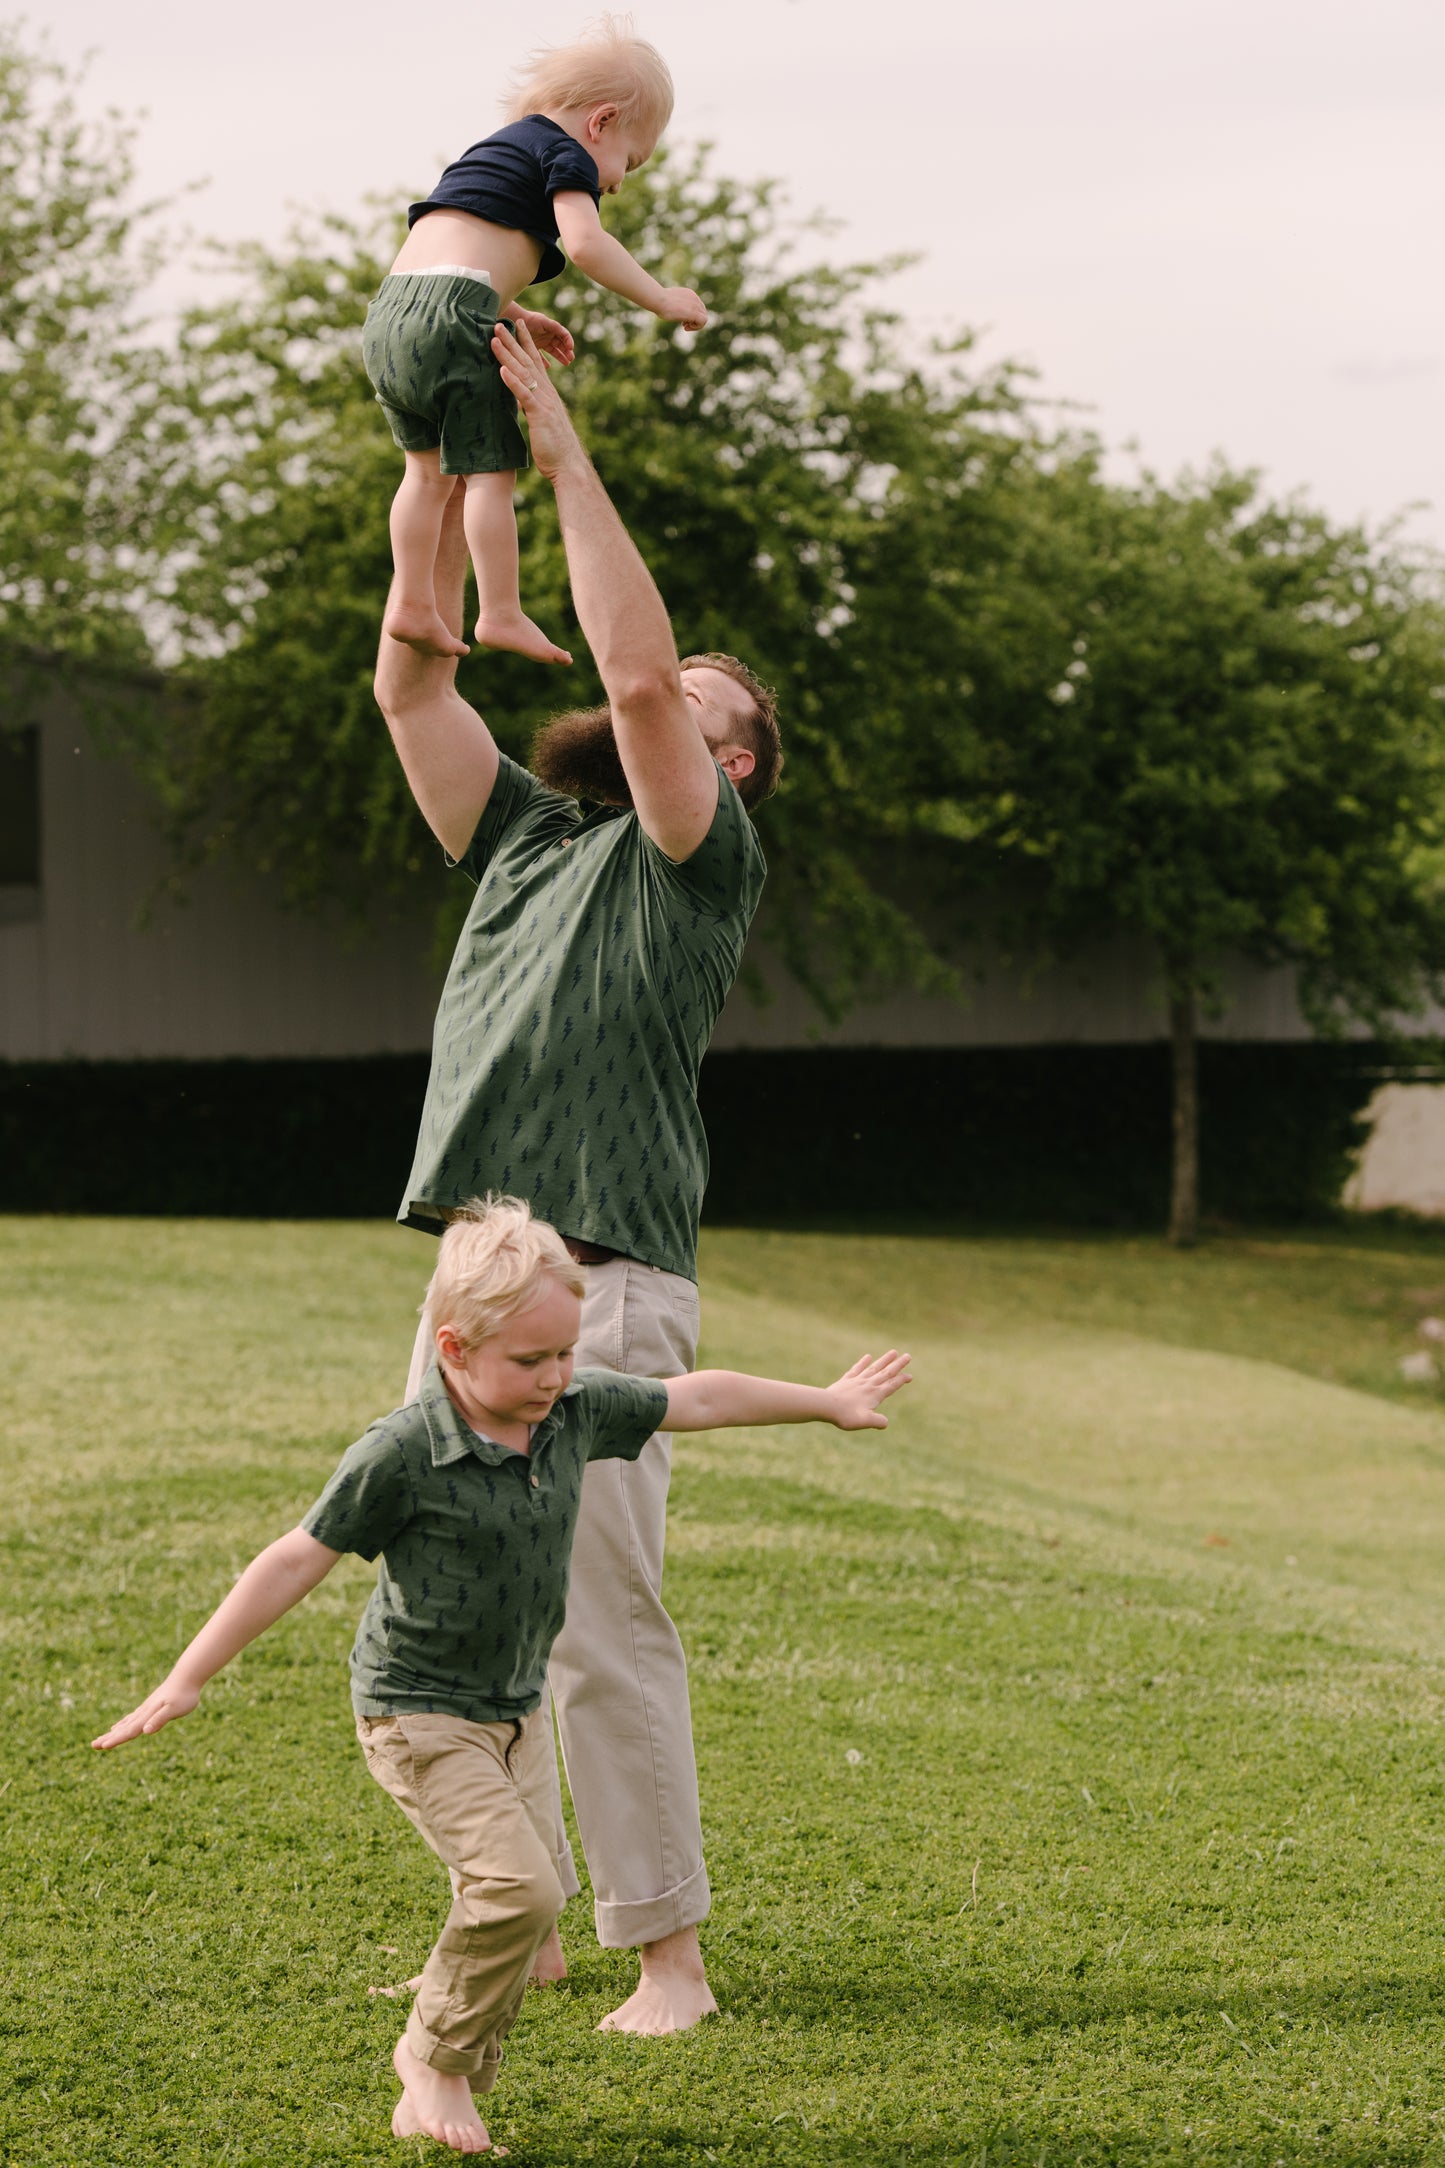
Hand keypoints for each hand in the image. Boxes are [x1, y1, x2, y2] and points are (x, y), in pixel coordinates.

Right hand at [92, 1673, 200, 1750]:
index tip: (102, 1747)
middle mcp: (143, 1712)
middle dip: (108, 1738)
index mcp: (148, 1715)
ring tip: (100, 1740)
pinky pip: (131, 1718)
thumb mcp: (174, 1709)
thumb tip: (145, 1731)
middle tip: (93, 1745)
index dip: (116, 1739)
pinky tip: (116, 1727)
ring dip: (112, 1733)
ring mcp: (145, 1709)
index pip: (129, 1731)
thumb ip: (160, 1719)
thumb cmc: (184, 1694)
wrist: (187, 1675)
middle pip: (123, 1728)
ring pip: (125, 1724)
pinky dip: (122, 1725)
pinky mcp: (149, 1706)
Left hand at [492, 318, 586, 483]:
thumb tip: (520, 403)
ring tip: (495, 338)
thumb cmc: (555, 449)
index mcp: (547, 394)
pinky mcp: (540, 415)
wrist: (568, 465)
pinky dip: (513, 382)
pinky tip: (502, 370)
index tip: (514, 327)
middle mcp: (547, 393)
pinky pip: (524, 395)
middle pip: (527, 361)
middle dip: (512, 341)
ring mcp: (544, 402)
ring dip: (508, 354)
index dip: (523, 343)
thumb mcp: (541, 424)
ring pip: (524, 373)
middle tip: (499, 323)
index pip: (534, 363)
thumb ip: (531, 409)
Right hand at [657, 286, 706, 330]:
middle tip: (683, 324)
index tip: (682, 319)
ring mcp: (696, 305)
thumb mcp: (669, 300)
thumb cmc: (659, 301)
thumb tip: (672, 308)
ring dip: (695, 325)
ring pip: (704, 317)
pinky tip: (686, 328)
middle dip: (694, 320)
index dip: (692, 315)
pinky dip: (697, 327)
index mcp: (689, 294)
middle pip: (702, 312)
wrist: (659, 299)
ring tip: (685, 326)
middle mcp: (695, 298)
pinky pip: (703, 321)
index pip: (697, 306)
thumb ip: (675, 303)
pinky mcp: (695, 312)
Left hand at [824, 1351, 912, 1430]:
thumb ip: (878, 1421)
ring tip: (893, 1352)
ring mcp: (857, 1380)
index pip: (892, 1385)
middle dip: (898, 1365)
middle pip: (886, 1373)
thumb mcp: (865, 1421)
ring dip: (884, 1360)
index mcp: (875, 1394)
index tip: (910, 1376)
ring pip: (874, 1368)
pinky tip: (867, 1356)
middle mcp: (868, 1384)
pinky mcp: (846, 1380)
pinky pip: (857, 1369)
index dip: (901, 1380)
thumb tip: (885, 1423)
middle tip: (908, 1355)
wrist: (826, 1406)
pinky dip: (863, 1362)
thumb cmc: (846, 1415)